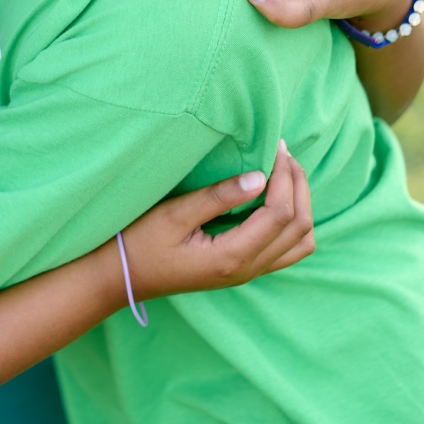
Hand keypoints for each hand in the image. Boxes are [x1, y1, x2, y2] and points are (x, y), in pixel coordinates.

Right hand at [119, 141, 313, 298]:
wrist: (122, 277)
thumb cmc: (141, 243)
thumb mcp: (174, 215)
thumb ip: (218, 197)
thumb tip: (259, 177)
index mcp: (232, 256)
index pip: (279, 214)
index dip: (285, 177)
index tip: (276, 146)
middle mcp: (248, 270)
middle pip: (299, 228)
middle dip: (298, 185)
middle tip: (284, 152)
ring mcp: (248, 273)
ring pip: (300, 242)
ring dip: (301, 204)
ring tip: (285, 173)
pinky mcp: (244, 269)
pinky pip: (287, 250)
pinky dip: (293, 223)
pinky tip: (274, 199)